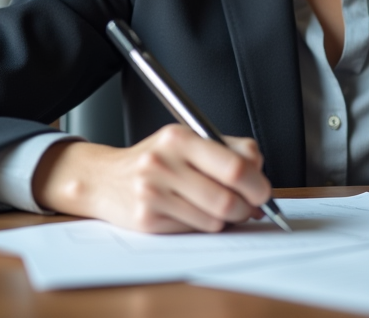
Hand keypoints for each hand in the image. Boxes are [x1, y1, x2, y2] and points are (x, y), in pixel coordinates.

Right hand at [32, 124, 272, 233]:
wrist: (105, 178)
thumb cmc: (156, 160)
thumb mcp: (189, 141)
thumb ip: (229, 151)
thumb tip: (260, 180)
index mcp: (180, 138)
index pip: (235, 166)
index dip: (257, 184)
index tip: (263, 191)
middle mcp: (163, 163)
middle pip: (227, 198)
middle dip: (246, 208)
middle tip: (249, 207)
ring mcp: (152, 193)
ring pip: (213, 220)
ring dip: (225, 219)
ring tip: (217, 208)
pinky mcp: (146, 219)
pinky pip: (194, 230)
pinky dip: (203, 226)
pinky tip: (193, 213)